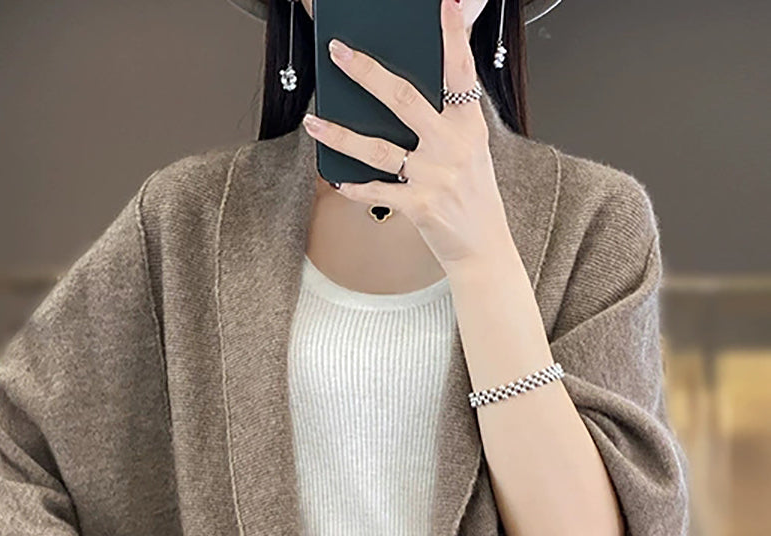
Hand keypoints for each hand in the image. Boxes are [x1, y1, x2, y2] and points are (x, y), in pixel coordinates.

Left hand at [301, 0, 513, 269]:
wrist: (484, 248)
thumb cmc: (473, 197)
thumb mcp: (472, 150)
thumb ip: (448, 118)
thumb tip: (411, 91)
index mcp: (468, 125)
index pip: (460, 71)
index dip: (452, 37)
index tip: (444, 5)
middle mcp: (452, 146)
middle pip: (403, 98)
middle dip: (367, 72)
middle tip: (340, 53)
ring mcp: (435, 176)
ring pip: (377, 147)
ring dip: (340, 135)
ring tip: (314, 122)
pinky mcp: (420, 206)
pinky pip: (377, 191)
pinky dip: (355, 187)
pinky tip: (337, 181)